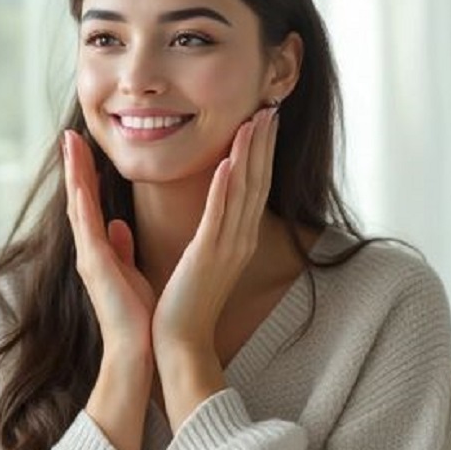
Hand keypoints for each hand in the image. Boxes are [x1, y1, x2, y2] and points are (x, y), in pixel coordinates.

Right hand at [63, 130, 155, 449]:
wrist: (137, 351)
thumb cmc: (139, 316)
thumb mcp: (131, 274)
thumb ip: (120, 248)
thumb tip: (117, 226)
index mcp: (100, 250)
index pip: (90, 203)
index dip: (86, 174)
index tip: (83, 146)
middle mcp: (89, 249)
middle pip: (78, 198)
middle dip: (74, 165)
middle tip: (70, 134)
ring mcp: (88, 256)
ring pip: (77, 205)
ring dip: (73, 174)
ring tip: (70, 144)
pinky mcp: (95, 266)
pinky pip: (87, 227)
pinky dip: (83, 201)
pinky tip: (80, 181)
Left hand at [151, 106, 279, 426]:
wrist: (180, 343)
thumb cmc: (185, 303)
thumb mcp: (202, 258)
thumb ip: (209, 231)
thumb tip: (210, 208)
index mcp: (237, 238)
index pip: (253, 185)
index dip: (261, 151)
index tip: (263, 120)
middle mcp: (240, 239)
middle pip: (257, 181)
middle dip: (263, 142)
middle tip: (270, 106)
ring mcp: (227, 247)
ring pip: (242, 191)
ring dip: (250, 153)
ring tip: (256, 120)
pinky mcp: (208, 256)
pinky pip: (218, 215)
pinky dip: (224, 187)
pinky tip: (229, 162)